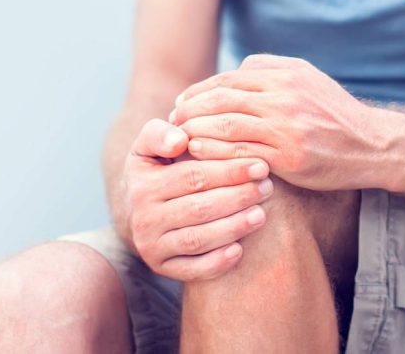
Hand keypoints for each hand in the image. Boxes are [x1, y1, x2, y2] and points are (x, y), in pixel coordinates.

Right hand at [122, 117, 274, 281]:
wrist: (137, 207)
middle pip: (198, 208)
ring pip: (197, 240)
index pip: (192, 177)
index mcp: (142, 184)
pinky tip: (240, 250)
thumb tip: (180, 140)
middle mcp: (143, 218)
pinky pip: (191, 270)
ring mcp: (151, 246)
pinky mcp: (162, 268)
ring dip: (232, 228)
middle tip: (267, 188)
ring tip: (261, 214)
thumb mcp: (149, 145)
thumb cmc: (156, 167)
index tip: (260, 164)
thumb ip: (160, 133)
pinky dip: (216, 262)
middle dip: (237, 197)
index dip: (228, 171)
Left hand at [169, 54, 377, 190]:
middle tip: (174, 121)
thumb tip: (234, 70)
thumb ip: (271, 69)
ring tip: (180, 137)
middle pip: (222, 98)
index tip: (181, 104)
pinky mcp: (288, 157)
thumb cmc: (333, 113)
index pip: (229, 79)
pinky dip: (214, 151)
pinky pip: (241, 152)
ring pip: (227, 124)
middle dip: (191, 110)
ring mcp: (286, 127)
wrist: (372, 145)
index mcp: (285, 74)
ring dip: (197, 129)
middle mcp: (284, 96)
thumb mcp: (307, 77)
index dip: (199, 91)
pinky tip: (199, 152)